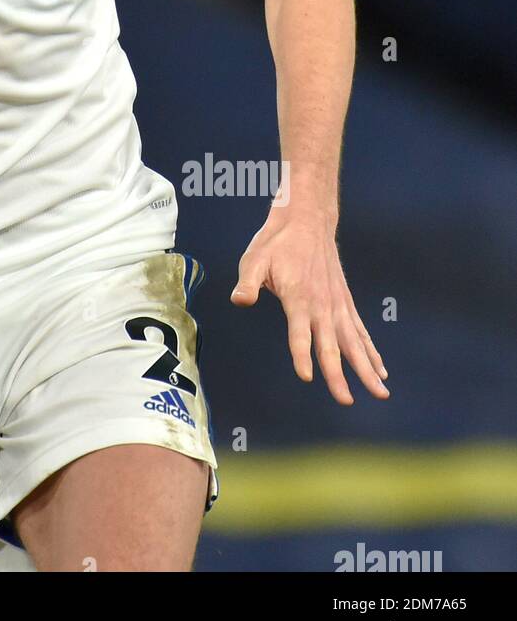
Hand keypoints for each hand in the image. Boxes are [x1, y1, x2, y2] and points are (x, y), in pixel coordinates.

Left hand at [230, 208, 387, 404]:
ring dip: (366, 368)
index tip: (306, 377)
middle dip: (339, 375)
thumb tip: (240, 300)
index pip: (299, 332)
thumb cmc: (276, 242)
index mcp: (298, 297)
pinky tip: (380, 370)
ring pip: (354, 343)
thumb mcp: (254, 259)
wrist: (307, 219)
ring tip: (380, 393)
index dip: (301, 354)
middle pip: (331, 345)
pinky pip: (360, 331)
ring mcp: (337, 304)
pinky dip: (371, 351)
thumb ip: (248, 283)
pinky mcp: (345, 302)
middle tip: (347, 400)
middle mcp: (322, 305)